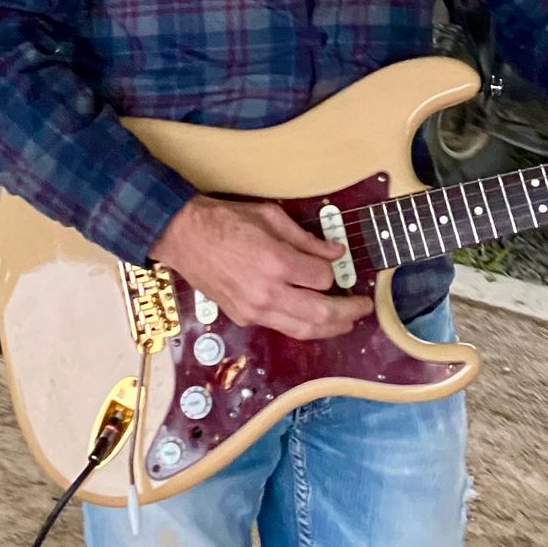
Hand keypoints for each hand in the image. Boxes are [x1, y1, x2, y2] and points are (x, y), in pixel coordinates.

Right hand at [150, 194, 373, 340]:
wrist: (183, 236)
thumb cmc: (225, 220)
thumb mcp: (270, 216)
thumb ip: (307, 239)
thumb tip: (337, 253)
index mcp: (275, 261)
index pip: (323, 277)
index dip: (333, 271)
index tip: (334, 263)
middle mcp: (267, 292)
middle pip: (321, 313)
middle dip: (349, 312)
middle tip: (365, 306)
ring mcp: (254, 309)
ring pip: (303, 330)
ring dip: (331, 328)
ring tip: (348, 322)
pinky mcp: (244, 317)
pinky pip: (282, 328)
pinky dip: (303, 327)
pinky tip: (314, 320)